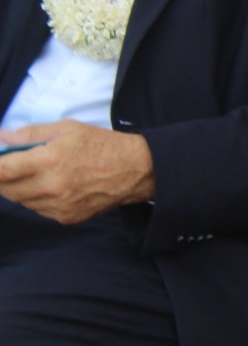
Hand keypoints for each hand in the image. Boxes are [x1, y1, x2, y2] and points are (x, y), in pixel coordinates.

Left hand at [0, 122, 153, 222]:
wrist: (136, 169)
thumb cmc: (101, 145)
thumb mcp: (67, 128)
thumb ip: (30, 134)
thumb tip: (1, 137)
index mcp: (48, 160)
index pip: (2, 171)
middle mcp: (50, 186)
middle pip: (6, 189)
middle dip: (4, 178)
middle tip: (16, 166)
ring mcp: (58, 205)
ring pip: (21, 201)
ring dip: (22, 189)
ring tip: (42, 174)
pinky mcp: (66, 218)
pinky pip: (39, 210)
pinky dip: (39, 199)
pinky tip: (56, 186)